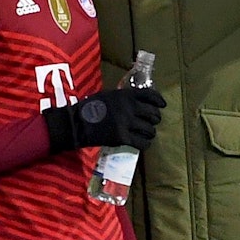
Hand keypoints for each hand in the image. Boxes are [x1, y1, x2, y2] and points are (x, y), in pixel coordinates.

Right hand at [43, 88, 165, 151]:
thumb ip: (123, 98)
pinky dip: (145, 144)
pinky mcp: (123, 138)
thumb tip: (138, 101)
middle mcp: (129, 107)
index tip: (162, 105)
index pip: (150, 95)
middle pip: (153, 114)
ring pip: (150, 130)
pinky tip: (143, 144)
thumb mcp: (108, 96)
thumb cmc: (90, 107)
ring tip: (147, 134)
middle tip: (152, 122)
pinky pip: (142, 143)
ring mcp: (127, 123)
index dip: (159, 100)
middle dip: (155, 119)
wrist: (76, 123)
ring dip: (150, 132)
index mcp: (125, 95)